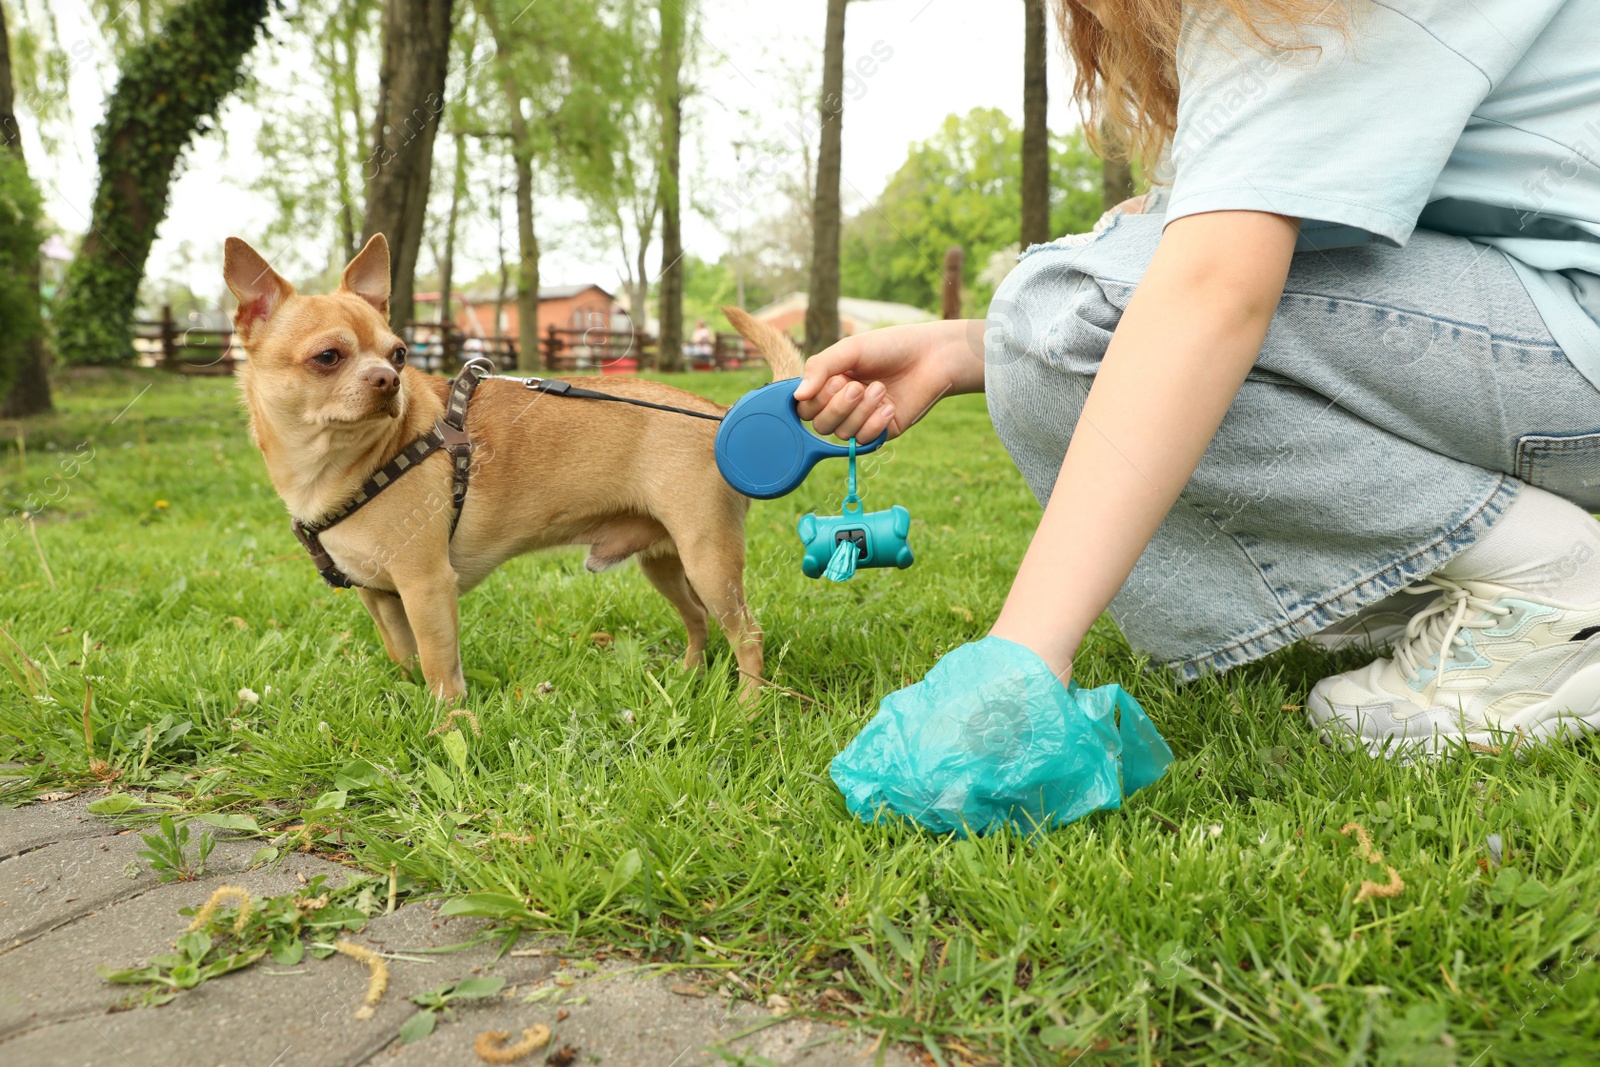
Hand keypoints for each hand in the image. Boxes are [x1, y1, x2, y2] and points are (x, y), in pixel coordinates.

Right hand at [794, 319, 985, 440]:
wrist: (931, 356)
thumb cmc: (890, 347)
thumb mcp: (849, 350)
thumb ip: (820, 368)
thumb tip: (797, 396)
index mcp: (830, 383)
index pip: (805, 407)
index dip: (815, 400)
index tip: (835, 380)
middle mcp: (842, 404)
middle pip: (819, 425)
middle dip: (837, 407)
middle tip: (857, 385)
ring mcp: (861, 420)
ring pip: (841, 434)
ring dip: (860, 412)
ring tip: (880, 389)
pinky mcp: (881, 433)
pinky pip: (863, 441)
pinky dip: (874, 424)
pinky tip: (889, 407)